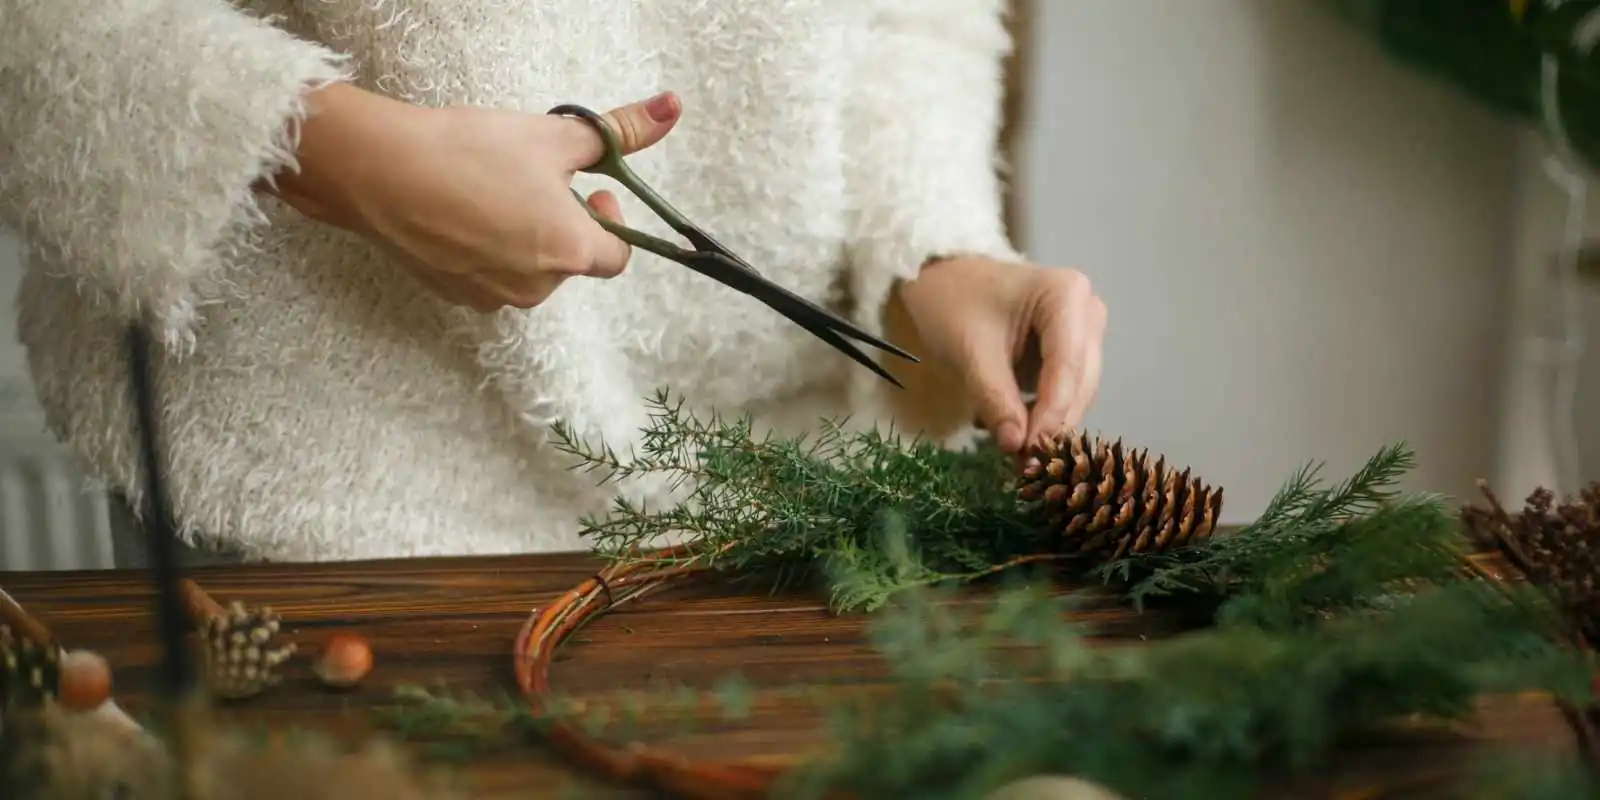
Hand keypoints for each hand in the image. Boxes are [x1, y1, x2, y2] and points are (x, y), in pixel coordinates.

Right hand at [267, 83, 682, 310]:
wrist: (380, 172)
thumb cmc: (470, 151)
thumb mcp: (553, 135)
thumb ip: (617, 131)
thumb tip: (670, 110)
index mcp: (570, 253)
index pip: (617, 256)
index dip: (611, 221)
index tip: (591, 190)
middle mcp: (537, 288)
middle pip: (571, 261)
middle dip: (563, 223)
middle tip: (533, 180)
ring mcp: (493, 297)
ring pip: (529, 269)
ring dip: (525, 237)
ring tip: (491, 192)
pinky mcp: (455, 296)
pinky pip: (490, 275)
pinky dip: (487, 249)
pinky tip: (461, 210)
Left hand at [896, 256, 1106, 454]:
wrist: (940, 278)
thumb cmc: (952, 302)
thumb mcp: (969, 351)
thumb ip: (995, 398)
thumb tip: (1015, 446)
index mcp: (1067, 296)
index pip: (1068, 366)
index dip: (1052, 413)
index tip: (1030, 451)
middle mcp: (1087, 312)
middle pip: (1079, 383)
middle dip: (1051, 424)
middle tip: (1021, 463)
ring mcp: (1082, 332)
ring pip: (1075, 393)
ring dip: (1046, 425)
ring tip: (1011, 452)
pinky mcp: (1069, 352)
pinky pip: (1062, 392)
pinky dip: (1038, 414)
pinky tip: (1009, 430)